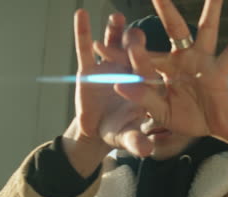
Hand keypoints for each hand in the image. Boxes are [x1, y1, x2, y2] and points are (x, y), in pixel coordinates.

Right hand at [70, 9, 151, 156]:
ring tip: (117, 17)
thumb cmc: (118, 131)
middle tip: (134, 34)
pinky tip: (80, 14)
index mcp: (143, 87)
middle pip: (133, 55)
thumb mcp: (126, 138)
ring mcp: (110, 66)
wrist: (97, 129)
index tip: (144, 56)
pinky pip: (86, 48)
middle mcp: (129, 72)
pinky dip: (83, 32)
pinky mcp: (90, 66)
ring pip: (114, 45)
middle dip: (133, 44)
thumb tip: (146, 151)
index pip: (146, 74)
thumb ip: (136, 142)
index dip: (144, 65)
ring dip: (115, 31)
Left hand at [115, 0, 227, 139]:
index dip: (119, 53)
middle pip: (173, 29)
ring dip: (211, 12)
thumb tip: (120, 86)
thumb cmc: (185, 116)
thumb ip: (143, 99)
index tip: (98, 45)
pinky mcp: (219, 72)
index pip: (140, 56)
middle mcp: (181, 59)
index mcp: (162, 69)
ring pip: (206, 32)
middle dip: (165, 9)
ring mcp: (202, 62)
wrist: (211, 126)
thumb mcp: (160, 112)